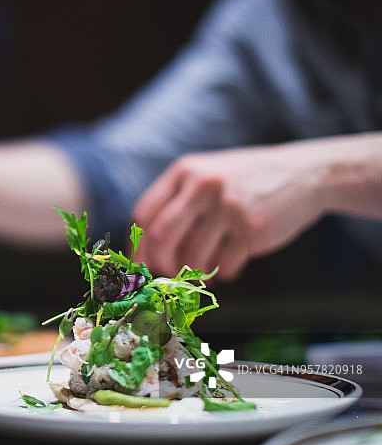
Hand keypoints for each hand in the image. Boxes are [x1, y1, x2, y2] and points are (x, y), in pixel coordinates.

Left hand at [131, 143, 330, 280]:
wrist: (306, 174)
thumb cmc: (246, 181)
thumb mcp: (208, 174)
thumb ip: (178, 200)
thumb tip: (145, 248)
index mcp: (185, 171)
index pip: (143, 213)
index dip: (136, 244)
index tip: (139, 263)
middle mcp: (203, 186)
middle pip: (160, 236)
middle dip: (158, 263)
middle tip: (166, 274)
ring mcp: (228, 208)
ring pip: (191, 256)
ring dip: (193, 272)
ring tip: (204, 270)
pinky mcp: (251, 230)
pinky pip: (223, 265)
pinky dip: (221, 273)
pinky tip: (229, 266)